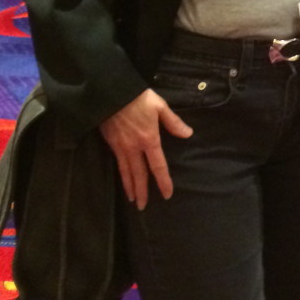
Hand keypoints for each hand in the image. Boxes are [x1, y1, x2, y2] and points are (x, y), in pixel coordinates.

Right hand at [98, 88, 192, 209]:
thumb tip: (188, 134)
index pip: (158, 165)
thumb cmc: (138, 98)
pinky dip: (121, 176)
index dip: (163, 181)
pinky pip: (118, 165)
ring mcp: (121, 147)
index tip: (167, 194)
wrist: (111, 93)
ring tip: (133, 200)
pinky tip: (123, 181)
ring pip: (127, 173)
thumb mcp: (160, 107)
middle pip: (140, 174)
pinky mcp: (111, 144)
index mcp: (149, 139)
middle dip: (142, 191)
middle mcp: (134, 148)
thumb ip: (173, 122)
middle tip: (143, 207)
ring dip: (130, 187)